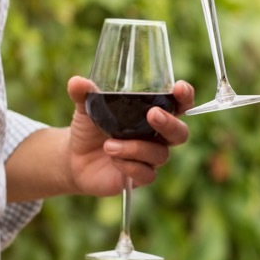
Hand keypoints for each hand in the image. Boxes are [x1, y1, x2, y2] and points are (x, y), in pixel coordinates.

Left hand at [65, 75, 193, 195]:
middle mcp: (157, 136)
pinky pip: (146, 174)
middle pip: (180, 132)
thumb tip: (77, 82)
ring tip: (109, 145)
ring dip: (135, 148)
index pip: (178, 104)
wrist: (75, 157)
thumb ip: (84, 93)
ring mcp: (150, 158)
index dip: (185, 97)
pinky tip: (113, 159)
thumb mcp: (86, 107)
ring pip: (160, 154)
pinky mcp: (141, 177)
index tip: (179, 88)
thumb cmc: (89, 127)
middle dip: (169, 123)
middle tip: (152, 115)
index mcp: (152, 113)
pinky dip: (129, 165)